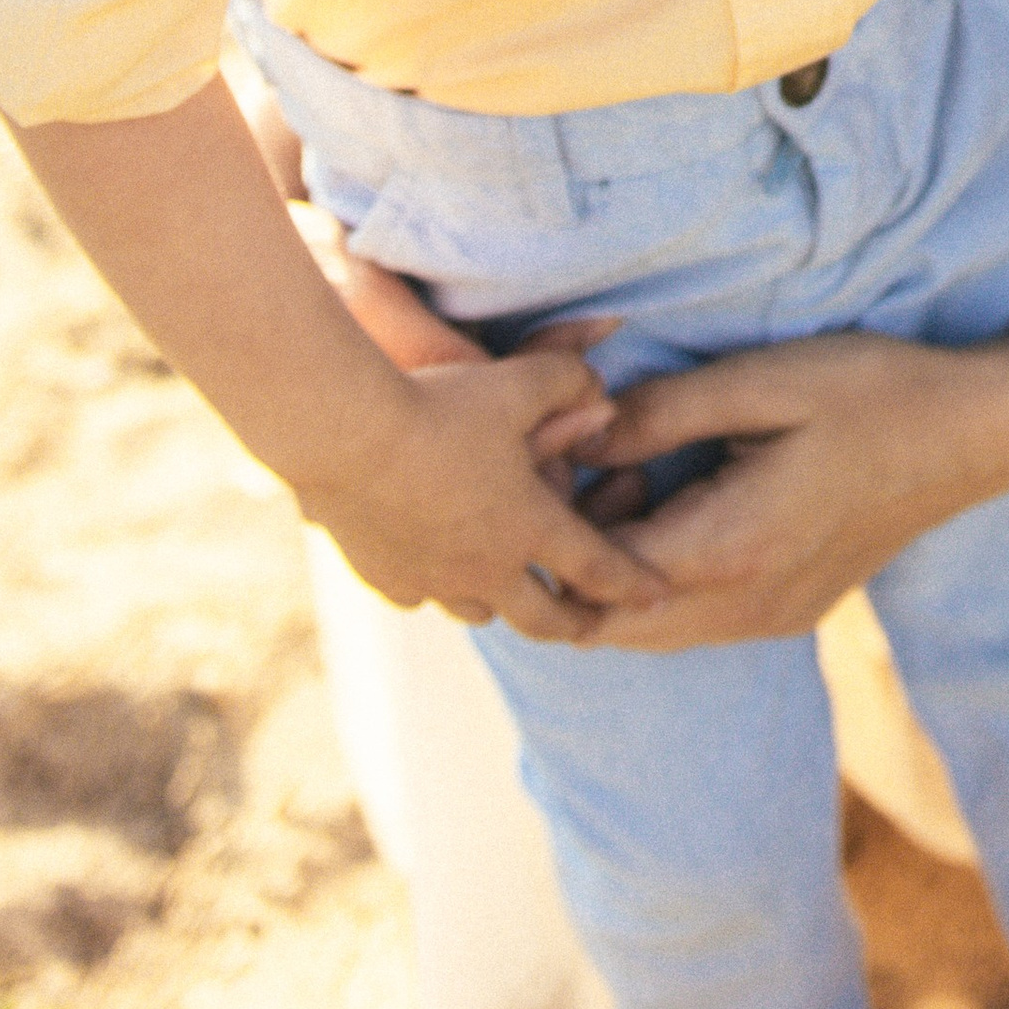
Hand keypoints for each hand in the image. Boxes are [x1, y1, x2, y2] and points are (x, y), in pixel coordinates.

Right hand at [227, 60, 633, 613]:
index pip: (597, 566)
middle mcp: (484, 568)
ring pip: (477, 610)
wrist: (348, 436)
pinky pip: (419, 595)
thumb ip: (572, 382)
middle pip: (540, 617)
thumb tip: (602, 394)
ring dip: (502, 605)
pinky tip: (434, 572)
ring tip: (511, 598)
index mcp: (530, 527)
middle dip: (573, 622)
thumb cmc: (444, 405)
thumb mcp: (522, 381)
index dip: (633, 581)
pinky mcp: (380, 575)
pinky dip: (436, 587)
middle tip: (591, 628)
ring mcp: (430, 579)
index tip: (660, 593)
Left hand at [576, 334, 982, 650]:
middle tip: (592, 464)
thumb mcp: (762, 381)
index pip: (595, 577)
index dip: (558, 521)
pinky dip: (662, 573)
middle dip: (576, 556)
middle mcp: (744, 609)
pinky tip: (686, 495)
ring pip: (649, 629)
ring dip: (619, 566)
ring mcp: (769, 620)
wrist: (972, 435)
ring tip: (641, 473)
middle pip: (609, 628)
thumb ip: (660, 415)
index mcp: (731, 551)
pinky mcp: (788, 612)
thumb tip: (578, 436)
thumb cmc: (871, 393)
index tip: (560, 454)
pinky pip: (694, 618)